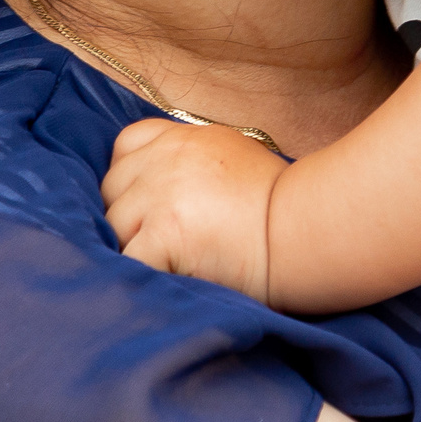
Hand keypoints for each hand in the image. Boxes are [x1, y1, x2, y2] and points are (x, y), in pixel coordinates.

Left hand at [101, 118, 285, 301]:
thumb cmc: (280, 205)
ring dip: (133, 250)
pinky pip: (127, 261)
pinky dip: (140, 277)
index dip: (130, 178)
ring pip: (112, 228)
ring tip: (165, 268)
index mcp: (185, 138)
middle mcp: (167, 157)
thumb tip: (161, 193)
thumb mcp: (233, 158)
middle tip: (160, 246)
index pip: (126, 145)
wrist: (309, 226)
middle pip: (112, 191)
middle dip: (128, 220)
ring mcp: (162, 192)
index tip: (149, 205)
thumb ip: (190, 165)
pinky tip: (164, 283)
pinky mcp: (165, 231)